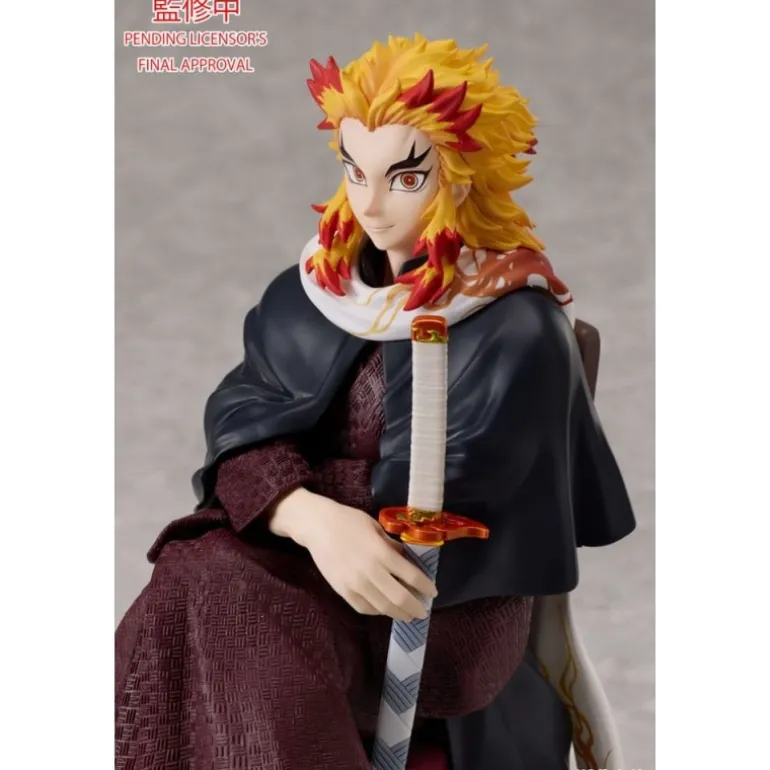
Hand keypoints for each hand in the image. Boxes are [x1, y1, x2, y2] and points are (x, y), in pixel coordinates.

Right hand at [270, 488, 437, 620]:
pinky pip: (364, 608)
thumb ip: (391, 546)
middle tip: (423, 611)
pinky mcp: (343, 591)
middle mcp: (370, 572)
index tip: (433, 592)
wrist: (317, 527)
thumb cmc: (348, 521)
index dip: (425, 586)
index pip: (411, 576)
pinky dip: (378, 611)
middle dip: (415, 607)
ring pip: (382, 607)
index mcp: (381, 553)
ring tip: (407, 614)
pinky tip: (384, 609)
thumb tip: (406, 559)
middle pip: (399, 598)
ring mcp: (355, 584)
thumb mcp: (375, 527)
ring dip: (398, 613)